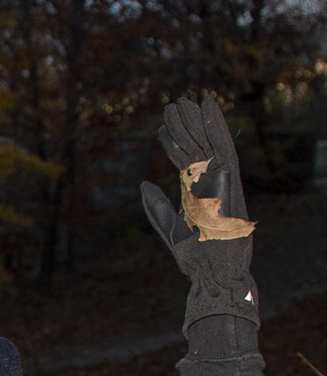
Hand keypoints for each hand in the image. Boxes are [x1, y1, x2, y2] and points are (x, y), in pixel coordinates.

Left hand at [140, 93, 258, 328]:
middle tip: (174, 103)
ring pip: (210, 144)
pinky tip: (208, 113)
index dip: (174, 143)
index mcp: (197, 193)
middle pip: (198, 148)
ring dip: (198, 122)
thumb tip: (143, 185)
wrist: (214, 273)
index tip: (163, 126)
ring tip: (186, 102)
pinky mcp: (231, 184)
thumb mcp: (169, 229)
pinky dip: (217, 131)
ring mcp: (221, 183)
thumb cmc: (195, 256)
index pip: (185, 161)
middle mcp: (210, 184)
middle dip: (186, 126)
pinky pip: (224, 150)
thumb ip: (157, 207)